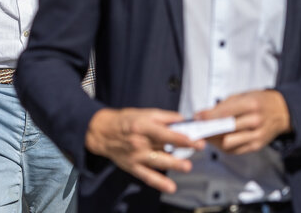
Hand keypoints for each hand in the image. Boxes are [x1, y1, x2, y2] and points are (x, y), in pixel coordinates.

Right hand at [85, 108, 203, 192]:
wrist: (102, 132)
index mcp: (142, 126)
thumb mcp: (142, 113)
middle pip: (164, 145)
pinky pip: (147, 176)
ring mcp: (136, 156)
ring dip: (173, 163)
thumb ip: (163, 116)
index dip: (182, 135)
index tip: (195, 137)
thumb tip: (181, 119)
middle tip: (199, 147)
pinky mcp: (133, 167)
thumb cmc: (124, 121)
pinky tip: (170, 187)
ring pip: (157, 161)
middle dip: (183, 147)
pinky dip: (158, 182)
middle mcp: (139, 142)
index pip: (165, 132)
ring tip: (186, 166)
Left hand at [195, 89, 290, 154]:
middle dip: (208, 129)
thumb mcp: (242, 96)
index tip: (197, 117)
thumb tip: (203, 114)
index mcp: (251, 105)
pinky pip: (235, 151)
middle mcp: (255, 121)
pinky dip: (223, 146)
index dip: (208, 117)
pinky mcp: (257, 146)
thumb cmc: (259, 101)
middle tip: (198, 127)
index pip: (225, 113)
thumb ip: (223, 105)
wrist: (282, 112)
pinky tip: (217, 140)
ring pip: (228, 143)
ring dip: (214, 140)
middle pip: (226, 130)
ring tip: (206, 134)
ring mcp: (257, 136)